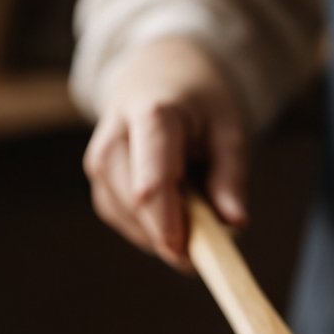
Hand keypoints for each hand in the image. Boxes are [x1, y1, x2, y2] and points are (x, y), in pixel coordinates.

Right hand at [82, 37, 247, 271]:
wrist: (160, 75)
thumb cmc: (201, 104)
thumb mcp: (229, 130)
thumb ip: (232, 178)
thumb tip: (234, 225)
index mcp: (151, 115)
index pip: (151, 183)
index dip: (167, 225)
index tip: (189, 257)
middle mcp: (114, 137)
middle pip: (135, 205)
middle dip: (172, 234)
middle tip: (211, 239)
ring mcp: (99, 159)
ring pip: (127, 217)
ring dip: (164, 229)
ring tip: (194, 202)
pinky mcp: (98, 179)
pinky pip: (123, 219)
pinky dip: (152, 225)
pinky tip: (173, 206)